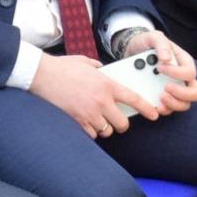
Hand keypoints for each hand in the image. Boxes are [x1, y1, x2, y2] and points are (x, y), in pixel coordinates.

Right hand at [30, 53, 157, 138]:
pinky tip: (85, 123)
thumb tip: (101, 69)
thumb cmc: (63, 67)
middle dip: (121, 124)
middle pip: (122, 123)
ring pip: (106, 131)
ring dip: (104, 128)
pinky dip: (90, 131)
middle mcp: (101, 101)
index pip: (134, 99)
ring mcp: (89, 113)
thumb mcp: (85, 62)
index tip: (154, 114)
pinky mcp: (77, 121)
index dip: (147, 109)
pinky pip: (91, 134)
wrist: (43, 75)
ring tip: (97, 120)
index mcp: (107, 85)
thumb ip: (98, 67)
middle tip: (116, 120)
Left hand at [119, 30, 196, 113]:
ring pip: (185, 104)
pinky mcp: (165, 97)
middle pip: (196, 93)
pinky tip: (154, 106)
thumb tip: (166, 59)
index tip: (160, 68)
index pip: (189, 73)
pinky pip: (170, 109)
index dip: (177, 73)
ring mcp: (175, 89)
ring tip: (159, 99)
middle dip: (182, 94)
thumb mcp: (153, 37)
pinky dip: (163, 109)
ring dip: (173, 104)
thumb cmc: (147, 43)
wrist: (132, 51)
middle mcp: (183, 78)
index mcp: (184, 62)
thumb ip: (161, 44)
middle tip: (165, 89)